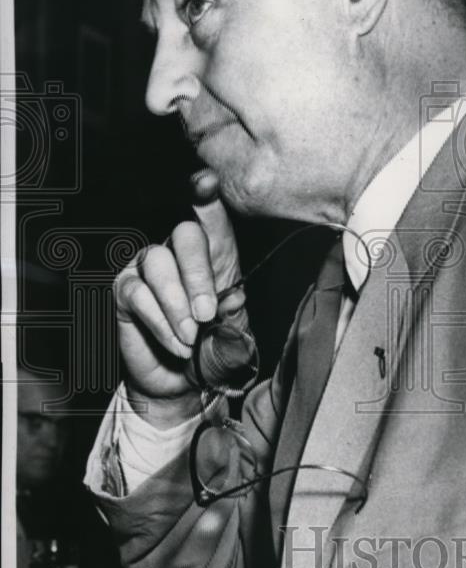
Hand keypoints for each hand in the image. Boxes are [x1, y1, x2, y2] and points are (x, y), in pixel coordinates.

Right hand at [114, 170, 248, 423]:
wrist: (185, 384)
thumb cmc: (215, 350)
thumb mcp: (237, 337)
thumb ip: (236, 318)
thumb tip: (232, 298)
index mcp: (216, 253)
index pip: (211, 215)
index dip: (206, 194)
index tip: (206, 182)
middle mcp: (180, 253)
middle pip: (184, 232)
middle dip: (198, 273)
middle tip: (207, 313)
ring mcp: (150, 269)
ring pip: (158, 263)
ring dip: (177, 304)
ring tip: (192, 336)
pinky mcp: (126, 291)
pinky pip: (138, 295)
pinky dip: (160, 323)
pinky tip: (177, 344)